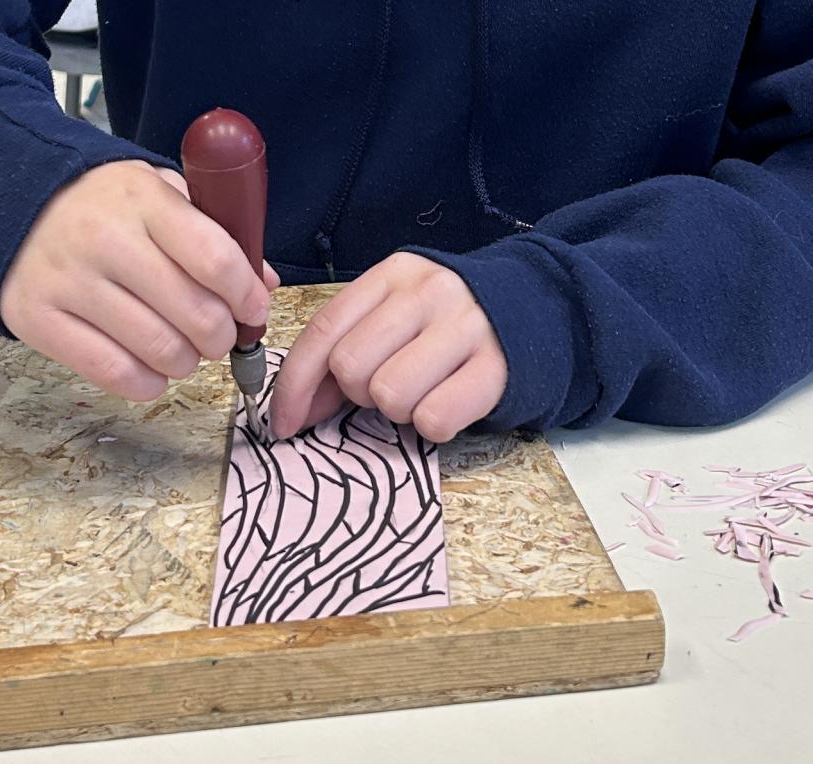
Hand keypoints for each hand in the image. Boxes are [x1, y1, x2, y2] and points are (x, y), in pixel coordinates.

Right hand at [0, 161, 279, 399]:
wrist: (6, 202)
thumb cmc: (97, 204)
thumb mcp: (155, 193)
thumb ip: (211, 230)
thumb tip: (262, 283)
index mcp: (140, 199)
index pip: (214, 258)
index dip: (246, 294)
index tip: (252, 307)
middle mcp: (103, 239)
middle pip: (195, 313)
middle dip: (222, 336)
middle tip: (217, 334)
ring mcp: (68, 283)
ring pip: (161, 350)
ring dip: (187, 361)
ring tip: (182, 349)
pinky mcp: (39, 321)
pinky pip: (116, 373)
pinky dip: (148, 382)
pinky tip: (151, 367)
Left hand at [269, 252, 506, 441]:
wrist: (541, 310)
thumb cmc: (448, 324)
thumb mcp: (394, 317)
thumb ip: (343, 350)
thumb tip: (294, 409)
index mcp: (393, 275)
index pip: (323, 331)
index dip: (294, 384)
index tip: (284, 421)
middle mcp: (429, 293)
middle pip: (351, 367)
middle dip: (357, 394)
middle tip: (385, 388)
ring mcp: (467, 327)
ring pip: (390, 396)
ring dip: (398, 410)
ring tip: (422, 391)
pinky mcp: (498, 367)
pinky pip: (434, 418)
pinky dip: (434, 425)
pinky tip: (448, 402)